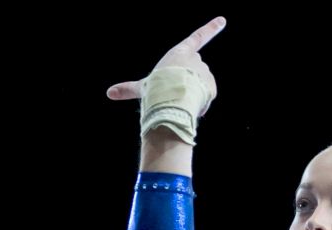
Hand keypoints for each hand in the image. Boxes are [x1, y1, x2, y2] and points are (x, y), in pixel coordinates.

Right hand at [105, 15, 225, 117]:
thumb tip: (109, 93)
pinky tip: (190, 106)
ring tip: (180, 99)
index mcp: (179, 53)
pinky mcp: (212, 87)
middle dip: (187, 80)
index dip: (211, 28)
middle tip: (173, 90)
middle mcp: (195, 59)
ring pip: (199, 86)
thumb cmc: (155, 88)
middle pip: (193, 71)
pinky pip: (206, 97)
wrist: (171, 98)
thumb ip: (129, 89)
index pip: (198, 37)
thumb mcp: (142, 87)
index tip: (223, 20)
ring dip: (192, 93)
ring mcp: (205, 72)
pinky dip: (199, 103)